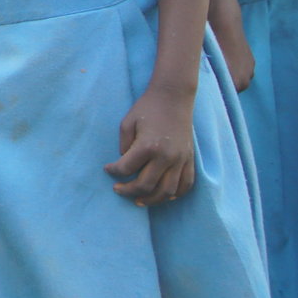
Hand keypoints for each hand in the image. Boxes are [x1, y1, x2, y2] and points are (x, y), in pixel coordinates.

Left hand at [109, 84, 198, 203]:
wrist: (174, 97)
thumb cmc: (147, 108)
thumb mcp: (127, 123)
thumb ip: (124, 146)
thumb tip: (124, 164)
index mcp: (148, 146)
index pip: (126, 169)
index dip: (113, 172)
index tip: (107, 170)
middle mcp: (166, 157)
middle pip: (146, 185)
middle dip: (128, 191)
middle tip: (118, 190)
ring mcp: (180, 160)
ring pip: (167, 192)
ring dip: (151, 200)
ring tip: (138, 200)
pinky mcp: (189, 160)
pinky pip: (186, 185)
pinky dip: (175, 194)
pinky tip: (162, 195)